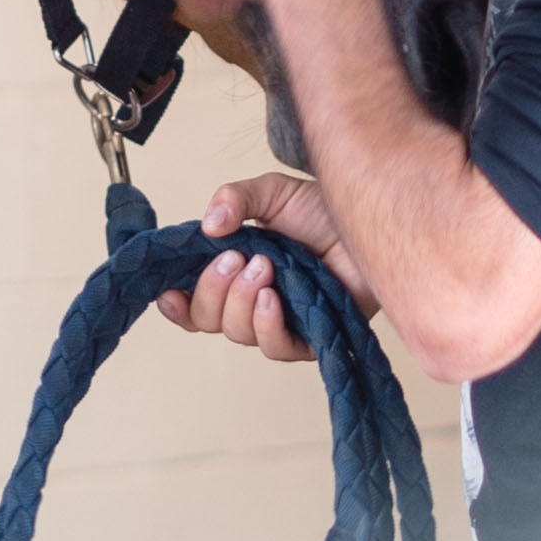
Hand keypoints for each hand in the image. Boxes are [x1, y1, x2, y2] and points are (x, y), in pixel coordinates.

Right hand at [157, 172, 361, 362]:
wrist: (371, 219)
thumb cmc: (326, 211)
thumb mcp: (271, 193)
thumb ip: (233, 199)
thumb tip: (208, 226)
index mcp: (235, 272)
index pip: (194, 302)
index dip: (176, 304)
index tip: (169, 291)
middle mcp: (252, 301)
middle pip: (209, 319)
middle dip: (213, 290)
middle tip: (234, 258)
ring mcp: (280, 320)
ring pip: (238, 333)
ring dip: (241, 301)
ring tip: (263, 267)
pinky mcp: (310, 336)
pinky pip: (276, 347)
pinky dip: (267, 324)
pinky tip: (272, 299)